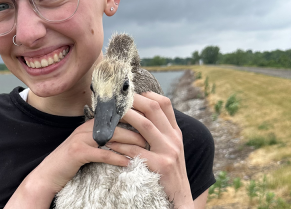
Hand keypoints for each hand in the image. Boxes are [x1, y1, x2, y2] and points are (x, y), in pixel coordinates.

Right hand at [5, 119, 146, 207]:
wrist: (49, 173)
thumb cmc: (73, 160)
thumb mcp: (90, 145)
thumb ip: (105, 137)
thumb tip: (128, 135)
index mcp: (92, 124)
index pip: (117, 115)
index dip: (134, 118)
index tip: (152, 123)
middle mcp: (86, 127)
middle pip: (117, 123)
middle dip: (137, 128)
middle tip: (154, 135)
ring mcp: (81, 138)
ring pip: (110, 136)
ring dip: (130, 142)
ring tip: (145, 147)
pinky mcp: (77, 152)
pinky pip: (100, 153)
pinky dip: (115, 158)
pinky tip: (128, 162)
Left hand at [106, 92, 193, 208]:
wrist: (181, 197)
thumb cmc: (169, 171)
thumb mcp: (170, 148)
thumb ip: (159, 132)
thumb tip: (140, 114)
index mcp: (175, 132)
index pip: (164, 104)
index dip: (147, 94)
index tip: (130, 92)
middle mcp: (174, 138)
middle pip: (154, 109)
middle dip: (133, 100)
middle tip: (116, 98)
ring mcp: (169, 151)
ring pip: (145, 125)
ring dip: (126, 117)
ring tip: (111, 114)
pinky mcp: (161, 166)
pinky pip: (136, 150)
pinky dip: (121, 145)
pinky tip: (110, 142)